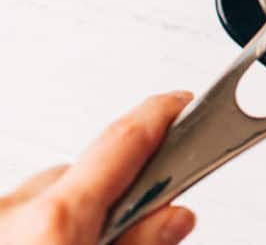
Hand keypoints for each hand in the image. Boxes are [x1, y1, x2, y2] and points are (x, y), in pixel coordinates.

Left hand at [0, 92, 195, 244]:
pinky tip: (45, 243)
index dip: (159, 114)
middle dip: (110, 191)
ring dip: (66, 213)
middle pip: (80, 174)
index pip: (123, 141)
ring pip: (42, 194)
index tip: (180, 103)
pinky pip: (14, 209)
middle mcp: (12, 209)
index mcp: (54, 220)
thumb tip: (175, 215)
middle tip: (131, 222)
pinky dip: (30, 225)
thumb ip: (138, 241)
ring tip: (82, 242)